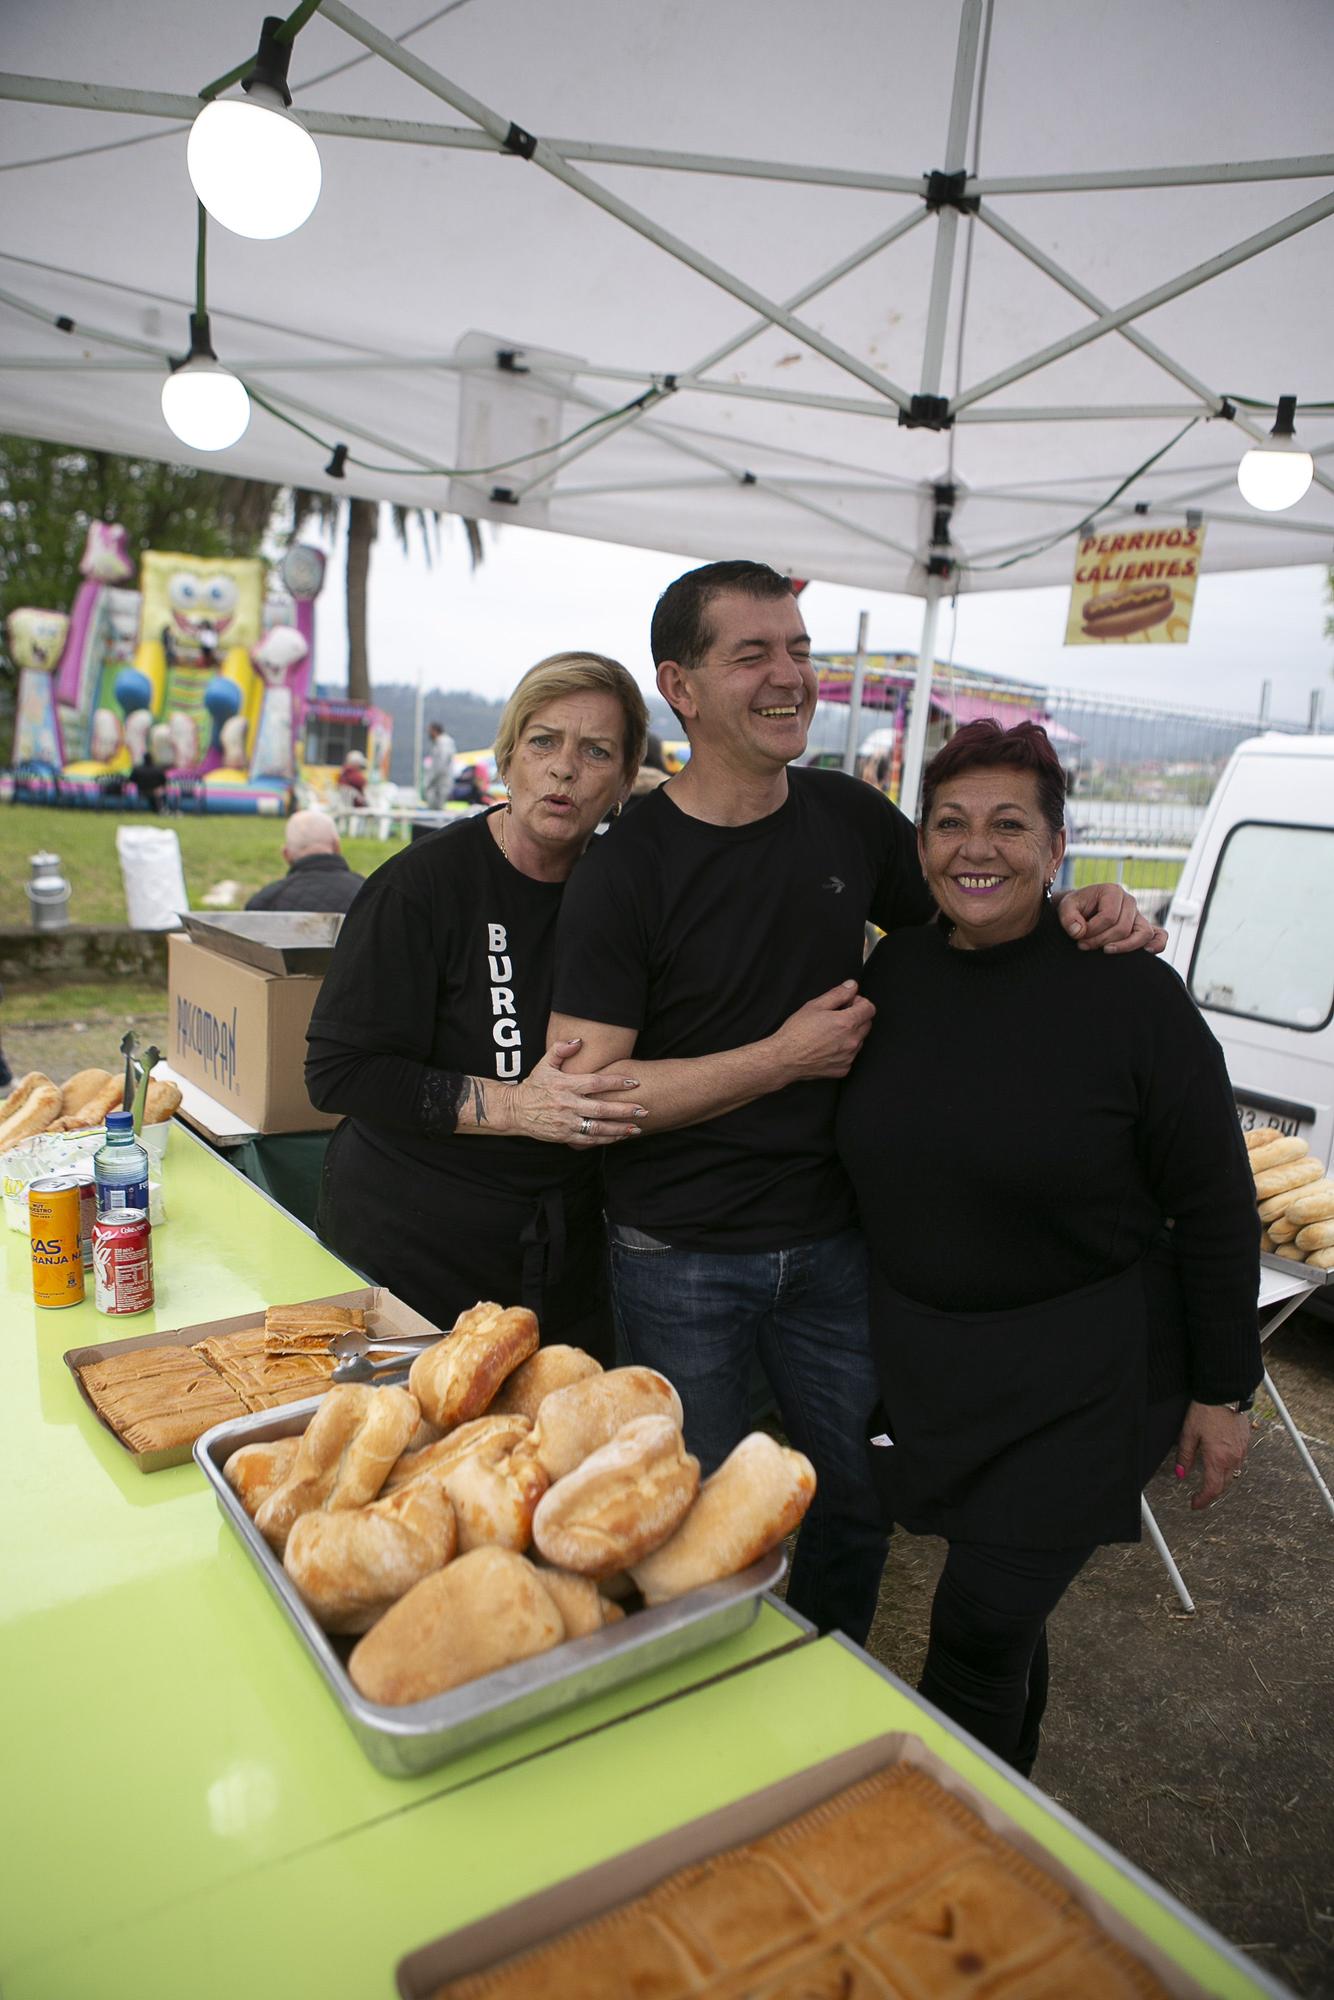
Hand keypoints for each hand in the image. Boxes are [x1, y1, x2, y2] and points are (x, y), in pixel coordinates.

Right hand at [509, 1040, 644, 1147]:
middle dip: (624, 1110)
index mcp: (565, 1085)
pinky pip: (589, 1139)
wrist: (515, 1110)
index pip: (595, 1083)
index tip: (634, 1082)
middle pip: (601, 1108)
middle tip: (643, 1109)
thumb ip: (560, 1049)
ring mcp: (566, 1122)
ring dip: (619, 1128)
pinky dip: (606, 1139)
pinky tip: (620, 1136)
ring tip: (637, 1127)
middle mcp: (567, 1104)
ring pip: (598, 1127)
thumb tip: (578, 1040)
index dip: (615, 1082)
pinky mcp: (565, 1135)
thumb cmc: (534, 1085)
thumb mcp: (544, 1064)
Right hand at [768, 981, 875, 1082]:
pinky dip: (843, 1051)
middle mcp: (852, 1041)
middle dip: (856, 1017)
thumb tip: (851, 986)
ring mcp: (849, 1057)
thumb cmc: (796, 1033)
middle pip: (867, 1024)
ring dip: (850, 1034)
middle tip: (836, 1017)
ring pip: (859, 1040)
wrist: (784, 1059)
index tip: (848, 1003)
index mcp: (847, 1023)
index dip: (859, 1002)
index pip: (869, 1008)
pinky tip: (827, 1047)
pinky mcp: (843, 1069)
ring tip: (829, 1034)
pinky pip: (850, 1056)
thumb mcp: (814, 1006)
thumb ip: (838, 994)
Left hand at [1056, 883, 1166, 953]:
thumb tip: (1079, 932)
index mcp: (1113, 891)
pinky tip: (1147, 952)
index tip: (1078, 936)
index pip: (1108, 917)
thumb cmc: (1075, 908)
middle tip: (1083, 945)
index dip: (1092, 930)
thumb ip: (1069, 918)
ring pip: (1143, 934)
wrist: (1081, 910)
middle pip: (1123, 928)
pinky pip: (1159, 935)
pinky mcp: (1142, 928)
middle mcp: (1129, 901)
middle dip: (1101, 941)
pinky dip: (1157, 944)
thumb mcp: (1065, 908)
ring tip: (1106, 951)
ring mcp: (1138, 915)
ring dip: (1124, 947)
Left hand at [1174, 1400, 1250, 1510]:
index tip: (1195, 1504)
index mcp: (1217, 1459)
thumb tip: (1181, 1474)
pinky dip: (1228, 1465)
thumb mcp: (1188, 1434)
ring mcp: (1242, 1450)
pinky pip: (1238, 1460)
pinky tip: (1220, 1459)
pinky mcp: (1246, 1442)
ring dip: (1221, 1479)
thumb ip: (1185, 1456)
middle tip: (1200, 1495)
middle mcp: (1233, 1458)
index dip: (1203, 1500)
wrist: (1224, 1393)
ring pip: (1232, 1473)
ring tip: (1209, 1479)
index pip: (1212, 1489)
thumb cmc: (1205, 1411)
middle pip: (1224, 1484)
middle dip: (1211, 1492)